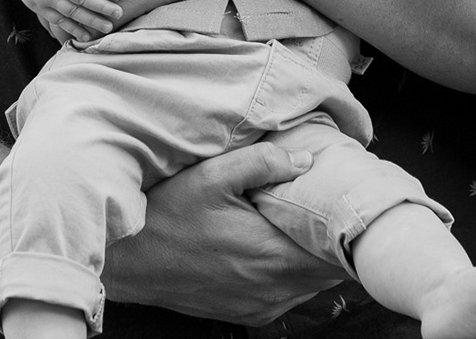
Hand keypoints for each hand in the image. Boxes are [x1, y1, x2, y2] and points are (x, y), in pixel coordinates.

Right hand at [103, 142, 344, 322]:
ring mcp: (260, 306)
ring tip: (305, 225)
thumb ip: (262, 163)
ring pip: (311, 285)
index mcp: (272, 255)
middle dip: (333, 241)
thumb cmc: (166, 216)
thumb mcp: (211, 177)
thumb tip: (306, 160)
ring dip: (312, 259)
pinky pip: (287, 296)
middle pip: (329, 271)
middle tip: (330, 208)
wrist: (127, 262)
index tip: (347, 204)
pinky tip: (277, 248)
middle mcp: (272, 289)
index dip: (347, 229)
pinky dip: (291, 275)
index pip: (337, 254)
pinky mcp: (247, 314)